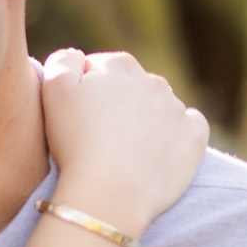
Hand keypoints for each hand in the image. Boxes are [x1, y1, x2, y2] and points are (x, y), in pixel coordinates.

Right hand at [40, 49, 208, 238]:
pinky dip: (176, 133)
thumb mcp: (52, 90)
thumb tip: (77, 56)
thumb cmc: (76, 141)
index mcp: (118, 65)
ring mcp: (177, 109)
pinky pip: (189, 125)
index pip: (97, 68)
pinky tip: (158, 149)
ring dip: (144, 119)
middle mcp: (153, 80)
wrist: (110, 191)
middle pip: (130, 86)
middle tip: (96, 135)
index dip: (82, 92)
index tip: (74, 116)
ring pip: (159, 106)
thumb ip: (63, 61)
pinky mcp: (194, 137)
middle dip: (116, 103)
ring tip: (123, 149)